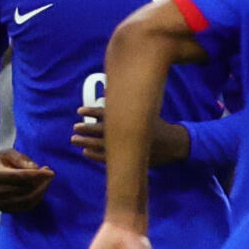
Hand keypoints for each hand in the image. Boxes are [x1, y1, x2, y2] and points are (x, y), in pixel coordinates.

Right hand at [0, 148, 53, 210]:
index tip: (50, 172)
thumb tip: (36, 168)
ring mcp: (0, 202)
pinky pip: (27, 206)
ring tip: (46, 181)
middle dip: (42, 182)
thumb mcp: (9, 154)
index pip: (22, 177)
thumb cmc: (0, 162)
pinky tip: (40, 189)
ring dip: (42, 191)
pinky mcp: (5, 209)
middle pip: (27, 189)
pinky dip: (37, 198)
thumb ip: (22, 159)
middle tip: (49, 175)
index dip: (39, 175)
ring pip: (29, 200)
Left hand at [71, 104, 190, 165]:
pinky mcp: (127, 158)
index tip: (79, 110)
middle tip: (75, 126)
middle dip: (86, 128)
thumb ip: (125, 101)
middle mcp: (127, 133)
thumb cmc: (157, 125)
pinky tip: (85, 152)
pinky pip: (107, 159)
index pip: (107, 113)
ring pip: (101, 145)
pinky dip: (95, 156)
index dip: (92, 111)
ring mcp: (127, 147)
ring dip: (86, 142)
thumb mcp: (146, 111)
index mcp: (131, 119)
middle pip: (101, 130)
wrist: (173, 144)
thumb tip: (108, 89)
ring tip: (74, 139)